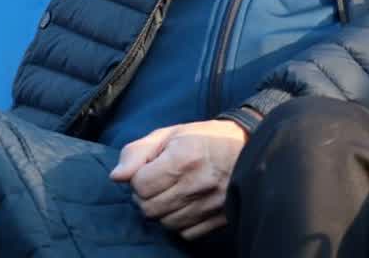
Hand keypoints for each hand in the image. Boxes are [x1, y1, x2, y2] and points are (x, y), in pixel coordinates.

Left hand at [109, 119, 248, 239]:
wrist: (251, 148)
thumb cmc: (205, 139)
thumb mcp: (170, 134)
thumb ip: (137, 151)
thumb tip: (116, 177)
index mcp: (183, 157)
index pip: (140, 184)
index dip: (139, 177)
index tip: (151, 169)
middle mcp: (196, 183)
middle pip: (148, 208)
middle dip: (147, 196)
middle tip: (160, 182)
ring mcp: (209, 204)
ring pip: (165, 223)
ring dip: (163, 210)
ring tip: (175, 192)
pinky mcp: (219, 219)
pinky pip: (185, 233)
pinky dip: (181, 222)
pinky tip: (188, 205)